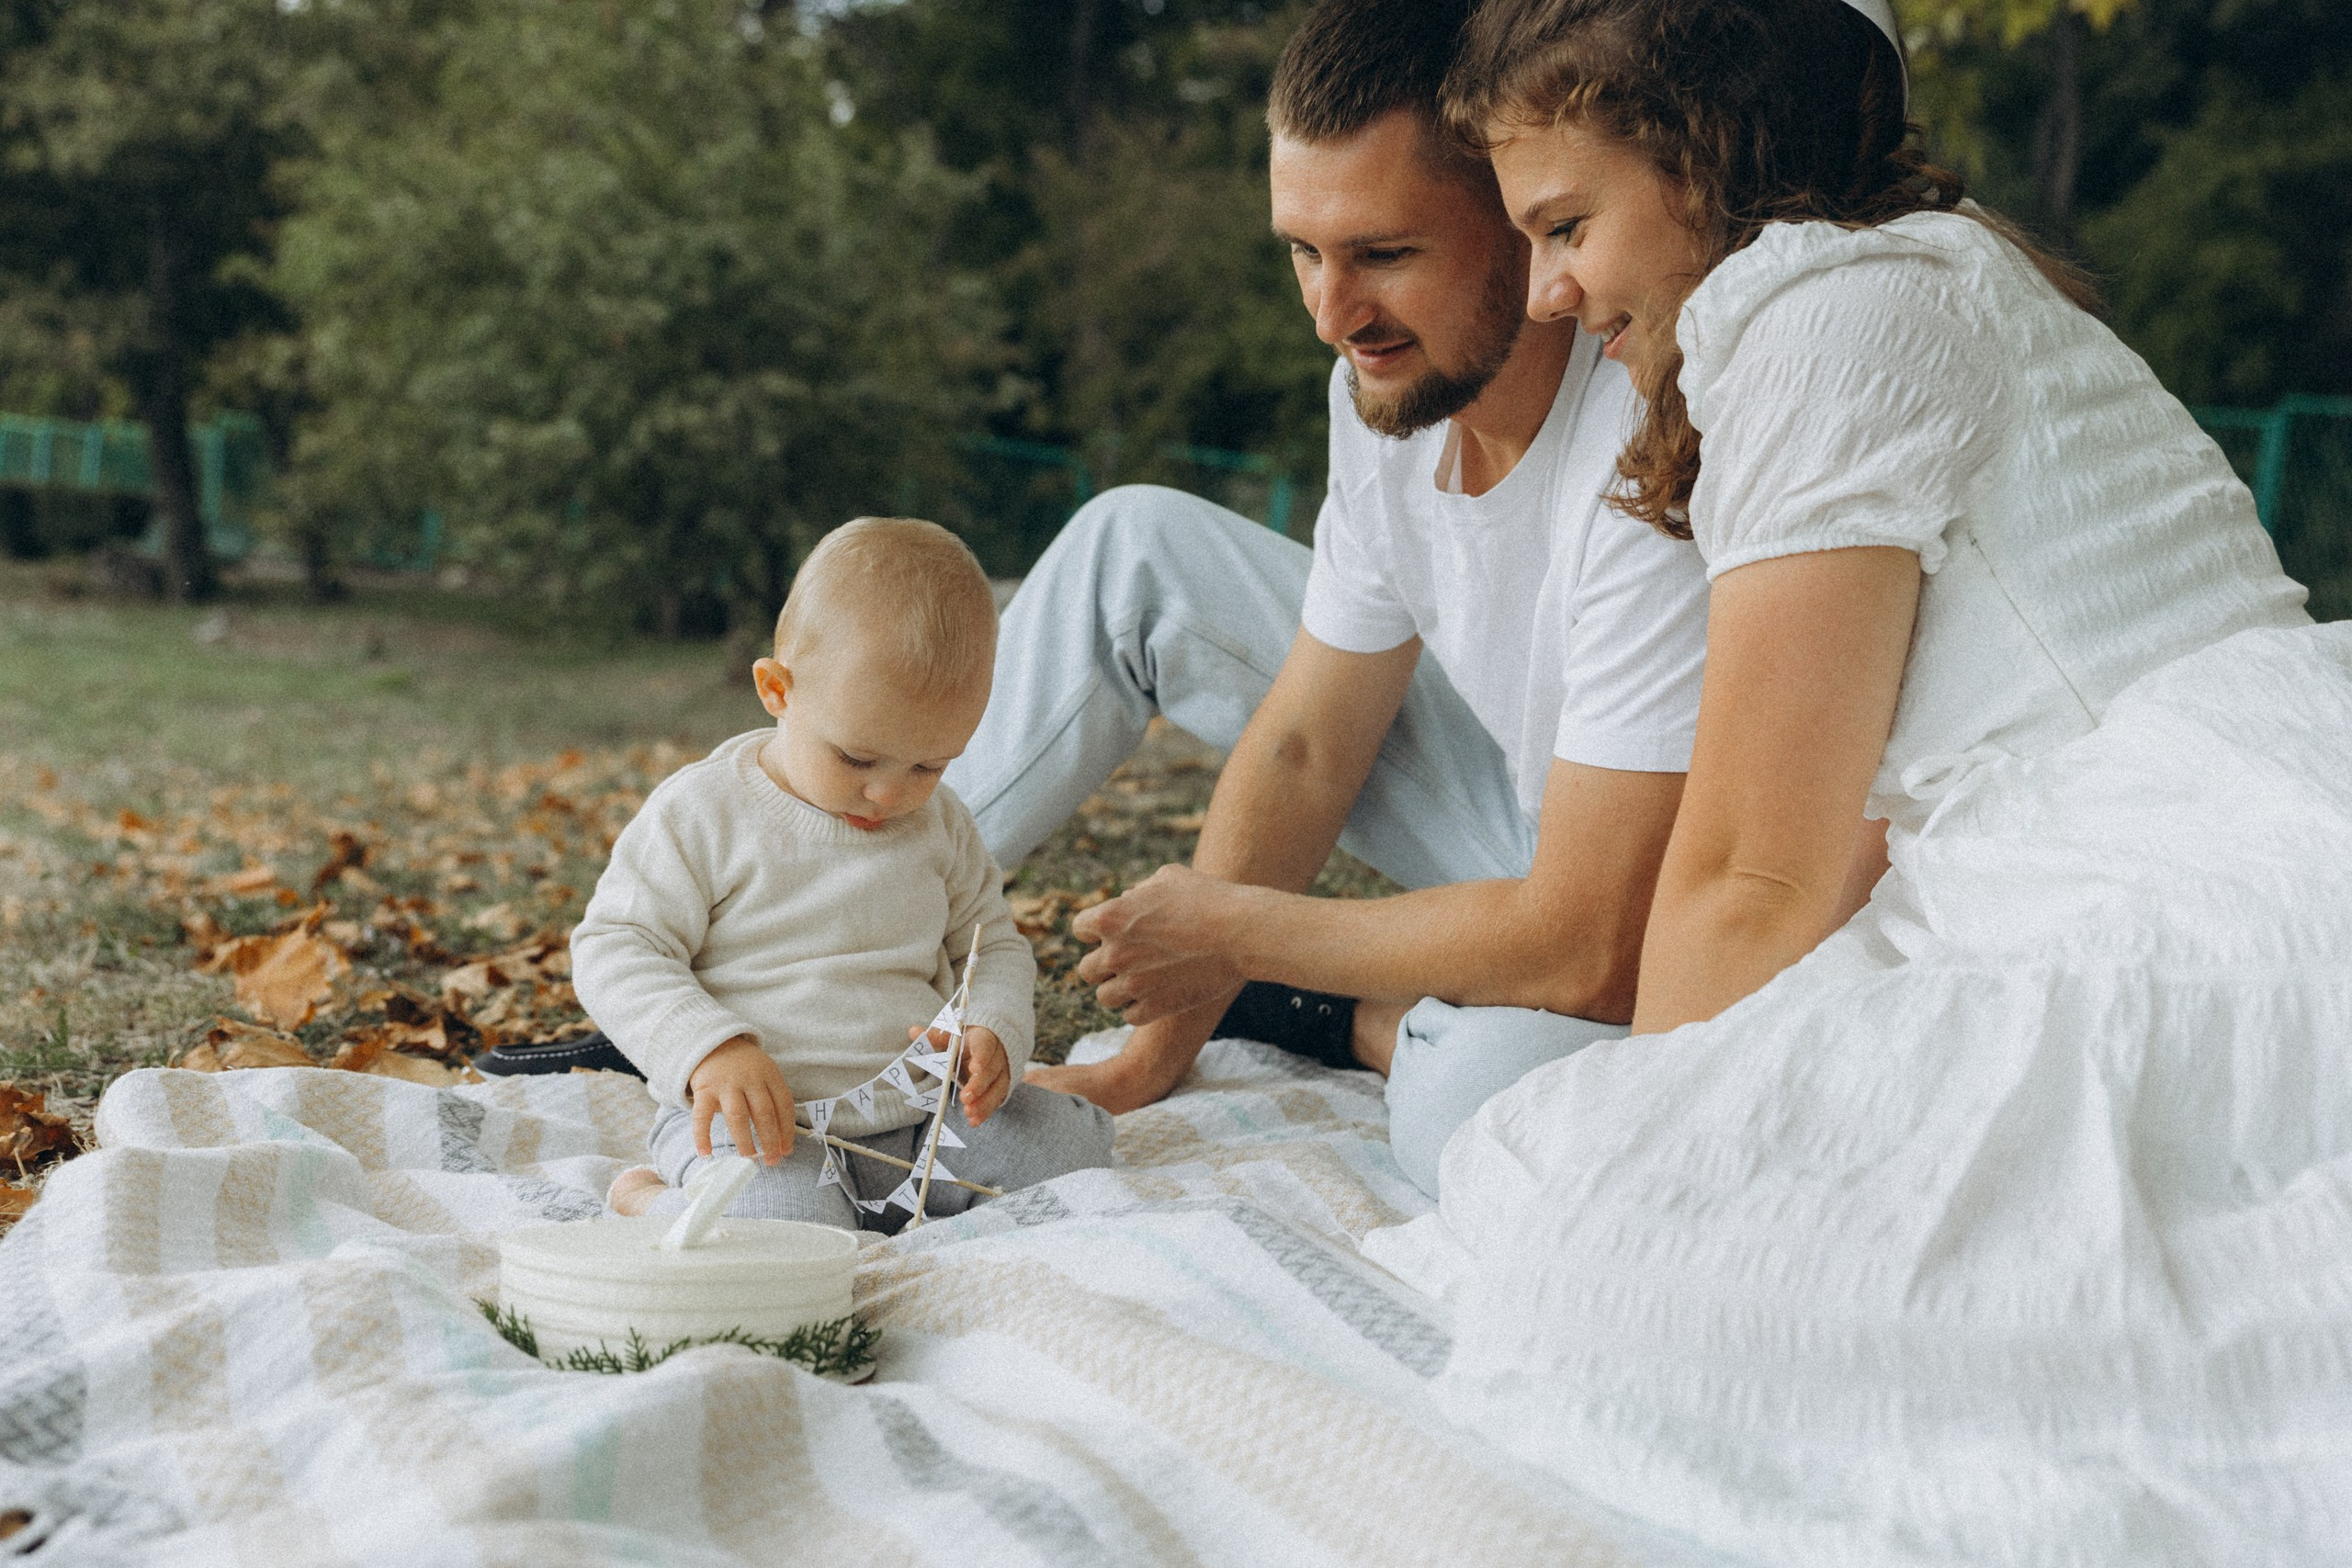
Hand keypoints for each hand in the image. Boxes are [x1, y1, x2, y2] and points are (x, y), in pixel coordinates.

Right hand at [686, 1035, 794, 1163]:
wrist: (712, 1043)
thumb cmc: (743, 1066)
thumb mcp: (763, 1073)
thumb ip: (770, 1098)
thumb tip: (778, 1138)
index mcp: (769, 1075)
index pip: (784, 1105)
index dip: (787, 1130)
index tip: (786, 1150)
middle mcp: (750, 1079)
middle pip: (764, 1113)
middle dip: (770, 1140)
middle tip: (772, 1160)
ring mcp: (726, 1084)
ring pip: (738, 1117)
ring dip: (745, 1140)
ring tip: (749, 1157)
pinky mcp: (704, 1089)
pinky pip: (702, 1116)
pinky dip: (702, 1136)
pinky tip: (705, 1153)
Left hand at [909, 1023, 1011, 1125]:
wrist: (992, 1045)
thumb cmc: (967, 1040)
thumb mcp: (953, 1036)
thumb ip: (935, 1036)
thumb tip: (913, 1031)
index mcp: (984, 1038)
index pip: (985, 1045)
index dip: (981, 1056)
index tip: (974, 1068)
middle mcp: (997, 1055)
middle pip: (991, 1070)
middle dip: (979, 1085)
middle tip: (965, 1098)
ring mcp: (1002, 1072)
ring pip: (997, 1087)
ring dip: (984, 1103)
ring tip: (969, 1115)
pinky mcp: (1001, 1086)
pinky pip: (996, 1099)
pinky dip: (986, 1111)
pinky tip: (974, 1121)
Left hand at [1071, 864, 1246, 1024]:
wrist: (1240, 932)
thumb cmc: (1207, 898)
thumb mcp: (1167, 878)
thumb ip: (1138, 891)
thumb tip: (1127, 902)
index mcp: (1111, 918)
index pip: (1079, 929)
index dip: (1095, 930)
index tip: (1114, 932)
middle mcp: (1115, 953)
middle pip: (1086, 969)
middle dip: (1104, 964)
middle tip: (1129, 960)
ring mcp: (1133, 984)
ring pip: (1104, 997)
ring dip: (1119, 990)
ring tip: (1141, 981)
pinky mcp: (1155, 1007)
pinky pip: (1130, 1016)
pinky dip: (1139, 1008)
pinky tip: (1155, 995)